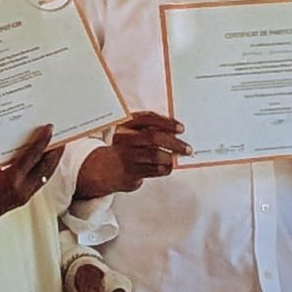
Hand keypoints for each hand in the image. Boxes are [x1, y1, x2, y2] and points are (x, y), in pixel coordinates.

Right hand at [0, 125, 56, 240]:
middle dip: (55, 151)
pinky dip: (40, 171)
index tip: (50, 128)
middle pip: (46, 168)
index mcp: (10, 180)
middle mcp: (20, 191)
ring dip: (50, 162)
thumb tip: (11, 140)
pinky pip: (36, 183)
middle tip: (61, 136)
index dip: (42, 141)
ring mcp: (21, 198)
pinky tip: (37, 162)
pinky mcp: (19, 202)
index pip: (32, 156)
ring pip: (43, 177)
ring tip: (53, 147)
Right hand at [74, 112, 190, 198]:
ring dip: (170, 157)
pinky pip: (155, 170)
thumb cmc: (125, 149)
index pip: (148, 119)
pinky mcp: (130, 172)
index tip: (180, 129)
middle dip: (174, 143)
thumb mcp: (132, 134)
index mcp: (125, 125)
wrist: (104, 170)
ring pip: (156, 156)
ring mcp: (126, 157)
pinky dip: (165, 168)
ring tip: (174, 158)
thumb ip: (150, 129)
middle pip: (154, 138)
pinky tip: (166, 166)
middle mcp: (124, 140)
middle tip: (187, 148)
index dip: (167, 123)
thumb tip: (176, 132)